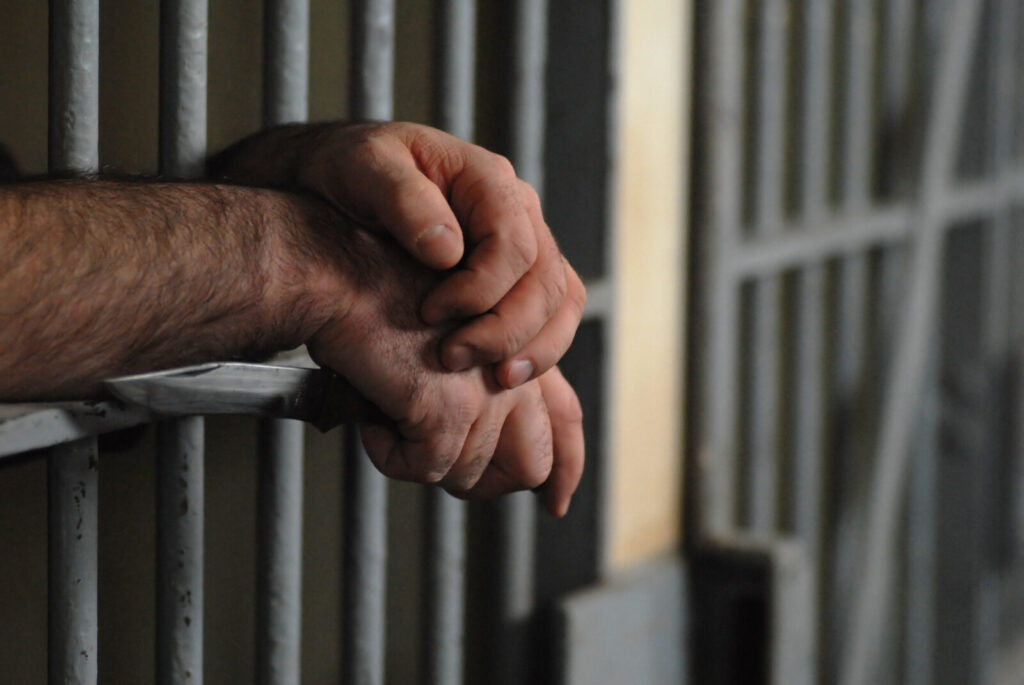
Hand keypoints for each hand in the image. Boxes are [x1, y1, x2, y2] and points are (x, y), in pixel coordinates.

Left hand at [209, 121, 585, 388]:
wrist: (338, 186)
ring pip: (560, 303)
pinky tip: (502, 375)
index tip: (428, 313)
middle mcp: (517, 211)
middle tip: (453, 358)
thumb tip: (448, 251)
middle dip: (507, 330)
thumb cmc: (350, 172)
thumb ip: (402, 199)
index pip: (514, 245)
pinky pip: (551, 316)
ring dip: (536, 348)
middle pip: (546, 281)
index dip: (480, 291)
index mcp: (486, 180)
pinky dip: (537, 349)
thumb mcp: (361, 168)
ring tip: (496, 380)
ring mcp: (523, 245)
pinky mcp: (515, 278)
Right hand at [300, 220, 583, 514]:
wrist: (344, 271)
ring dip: (423, 461)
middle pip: (532, 464)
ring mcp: (485, 393)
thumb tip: (472, 436)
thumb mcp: (444, 331)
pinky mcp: (445, 409)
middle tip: (442, 469)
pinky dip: (390, 456)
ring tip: (391, 424)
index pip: (565, 419)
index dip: (565, 468)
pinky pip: (425, 470)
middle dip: (488, 481)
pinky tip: (373, 423)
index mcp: (519, 349)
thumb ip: (473, 373)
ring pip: (468, 473)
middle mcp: (512, 371)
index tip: (556, 500)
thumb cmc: (380, 290)